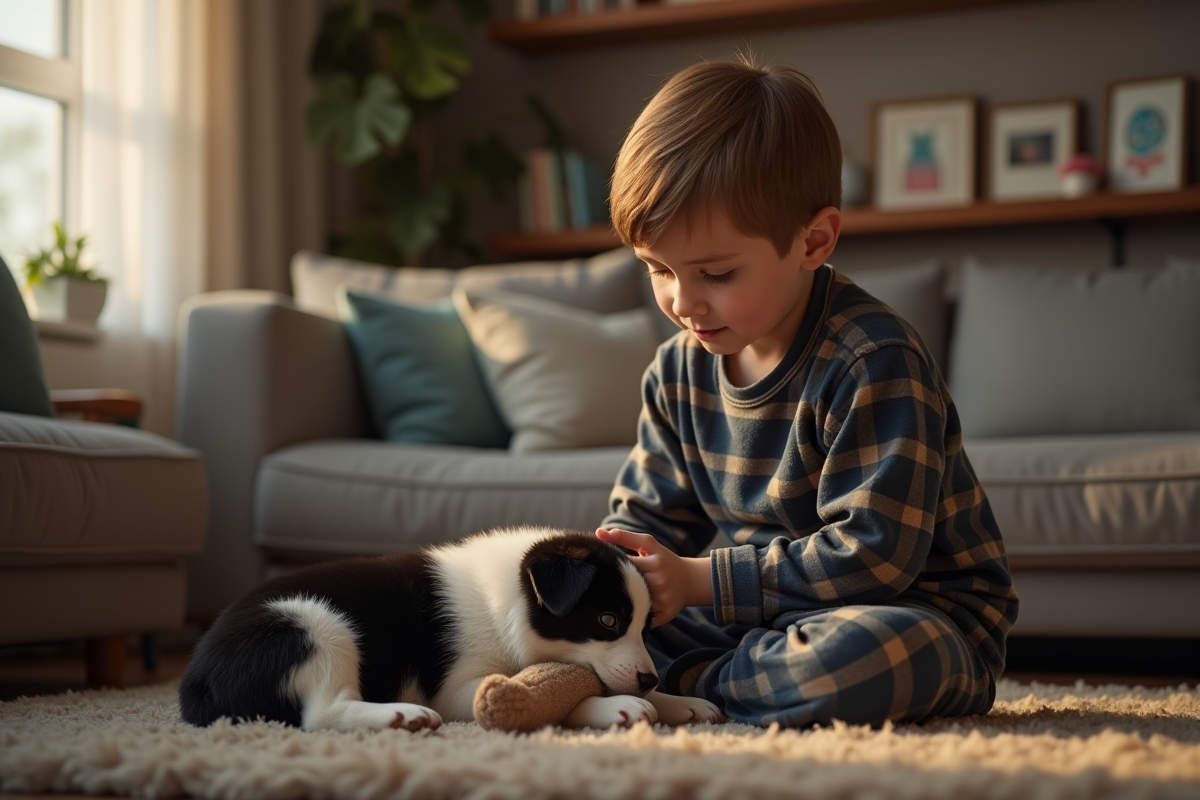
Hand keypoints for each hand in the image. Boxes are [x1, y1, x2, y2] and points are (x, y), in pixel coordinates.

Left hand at [596, 528, 712, 626]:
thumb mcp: (648, 544)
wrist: (691, 581)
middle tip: (606, 585)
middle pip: (628, 586)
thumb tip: (598, 533)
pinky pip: (642, 619)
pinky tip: (627, 613)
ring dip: (623, 602)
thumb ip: (624, 537)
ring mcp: (663, 600)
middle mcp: (660, 582)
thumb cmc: (664, 560)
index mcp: (655, 562)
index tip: (604, 569)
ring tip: (614, 598)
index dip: (613, 568)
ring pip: (633, 604)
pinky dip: (634, 616)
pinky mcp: (664, 615)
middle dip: (617, 585)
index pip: (625, 566)